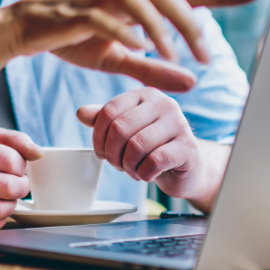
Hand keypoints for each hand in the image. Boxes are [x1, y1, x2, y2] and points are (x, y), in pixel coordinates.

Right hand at [0, 0, 260, 91]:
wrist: (22, 31)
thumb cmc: (72, 40)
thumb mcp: (117, 59)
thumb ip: (154, 69)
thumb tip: (194, 82)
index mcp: (136, 6)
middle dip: (191, 21)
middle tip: (206, 56)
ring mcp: (98, 1)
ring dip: (160, 25)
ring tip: (173, 54)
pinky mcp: (74, 14)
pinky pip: (102, 17)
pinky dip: (122, 29)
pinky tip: (138, 47)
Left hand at [78, 89, 225, 209]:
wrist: (188, 168)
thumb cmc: (153, 147)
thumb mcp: (127, 130)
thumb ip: (105, 120)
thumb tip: (80, 113)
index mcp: (145, 95)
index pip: (109, 111)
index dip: (98, 137)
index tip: (101, 153)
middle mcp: (164, 104)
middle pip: (120, 128)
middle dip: (112, 154)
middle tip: (117, 165)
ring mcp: (179, 124)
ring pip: (136, 146)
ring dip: (128, 166)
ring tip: (132, 170)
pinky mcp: (189, 148)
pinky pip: (154, 161)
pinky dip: (143, 174)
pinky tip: (147, 175)